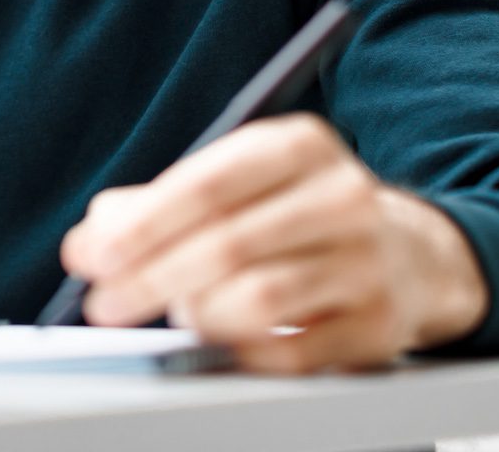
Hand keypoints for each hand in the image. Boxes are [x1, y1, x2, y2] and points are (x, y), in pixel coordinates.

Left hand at [57, 113, 488, 372]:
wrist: (409, 254)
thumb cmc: (294, 214)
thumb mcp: (234, 185)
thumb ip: (152, 205)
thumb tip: (88, 243)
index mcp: (300, 145)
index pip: (209, 184)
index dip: (144, 225)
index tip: (92, 259)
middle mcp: (343, 196)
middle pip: (228, 244)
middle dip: (152, 278)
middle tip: (104, 305)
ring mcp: (368, 262)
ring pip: (260, 300)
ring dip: (198, 314)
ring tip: (174, 315)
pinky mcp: (379, 325)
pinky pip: (292, 353)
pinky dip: (242, 351)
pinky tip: (220, 342)